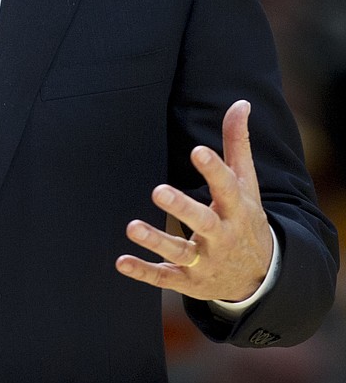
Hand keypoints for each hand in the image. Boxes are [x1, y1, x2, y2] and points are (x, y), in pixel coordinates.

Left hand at [115, 99, 273, 301]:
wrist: (261, 276)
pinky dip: (144, 272)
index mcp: (236, 208)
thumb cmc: (245, 216)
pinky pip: (165, 277)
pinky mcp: (189, 280)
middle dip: (182, 208)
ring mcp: (206, 261)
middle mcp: (222, 236)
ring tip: (132, 227)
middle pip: (203, 221)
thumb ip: (237, 143)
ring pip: (181, 252)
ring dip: (156, 241)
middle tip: (157, 191)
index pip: (226, 186)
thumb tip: (240, 102)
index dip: (214, 169)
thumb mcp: (246, 182)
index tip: (198, 151)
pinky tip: (121, 262)